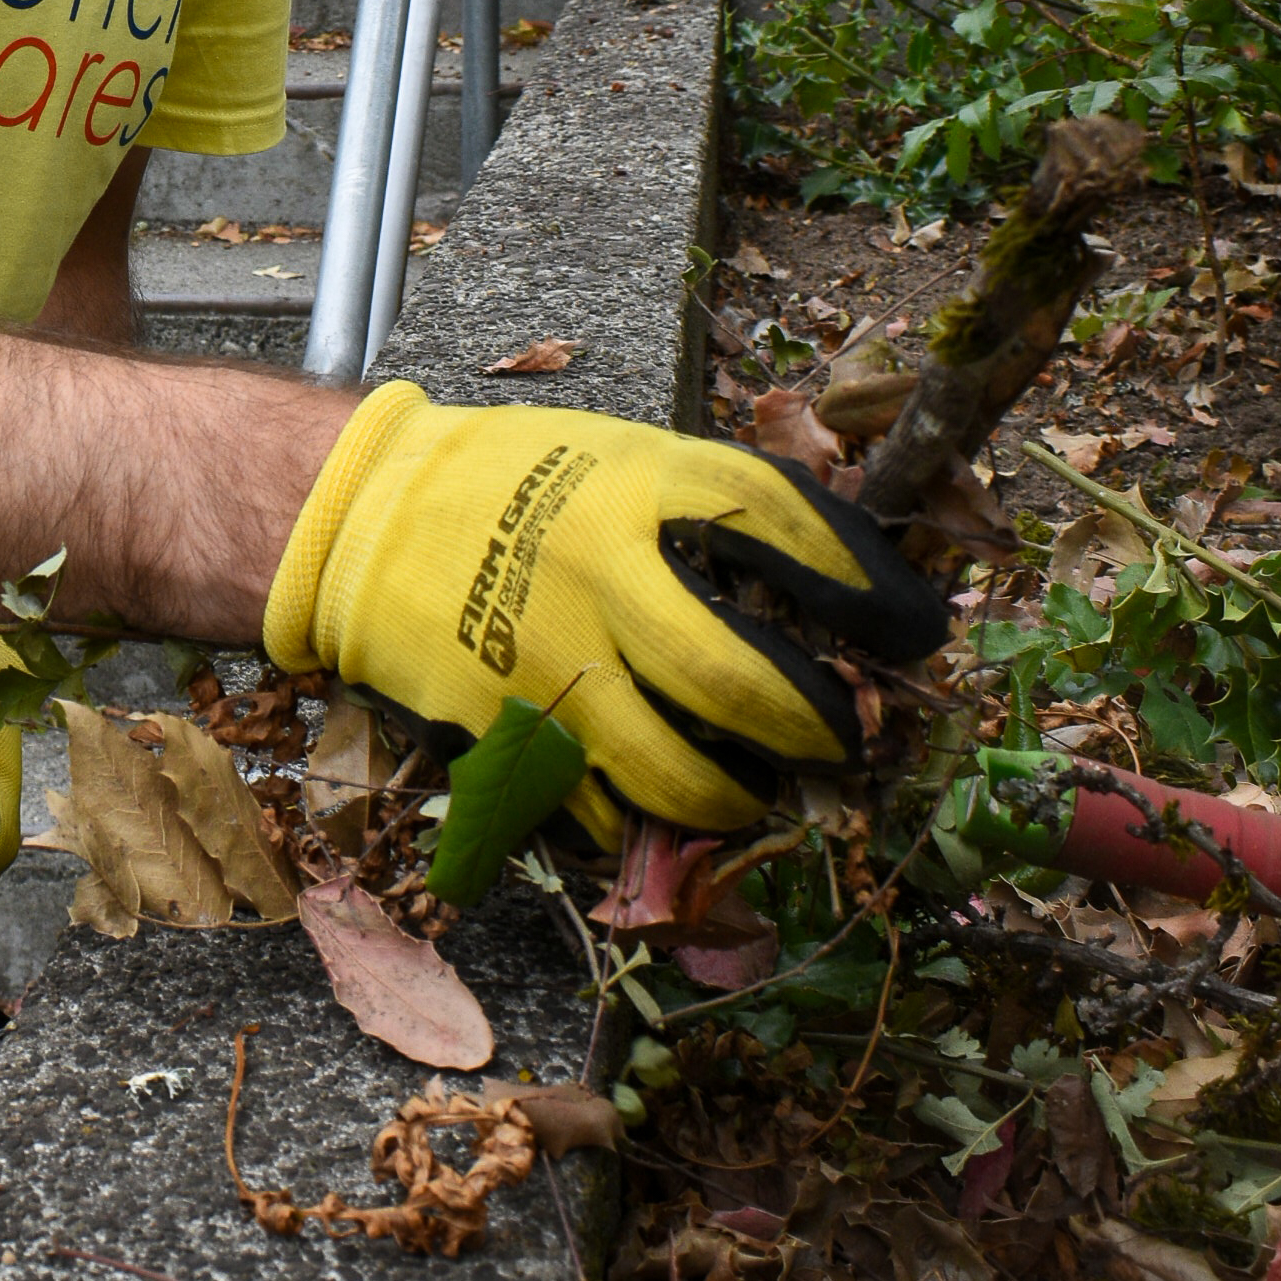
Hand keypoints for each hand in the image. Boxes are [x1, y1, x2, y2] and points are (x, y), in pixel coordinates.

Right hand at [264, 383, 947, 837]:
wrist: (365, 516)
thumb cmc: (517, 482)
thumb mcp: (623, 457)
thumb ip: (714, 507)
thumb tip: (844, 567)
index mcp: (638, 486)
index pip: (786, 532)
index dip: (867, 588)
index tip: (916, 628)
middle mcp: (597, 573)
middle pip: (736, 680)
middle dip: (813, 728)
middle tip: (843, 742)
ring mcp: (545, 658)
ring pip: (670, 773)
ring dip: (734, 800)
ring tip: (755, 795)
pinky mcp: (500, 725)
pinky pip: (595, 809)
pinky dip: (638, 823)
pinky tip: (657, 809)